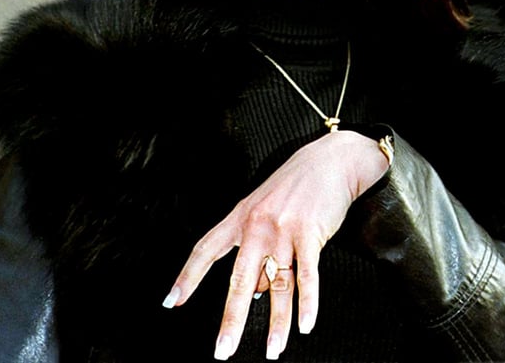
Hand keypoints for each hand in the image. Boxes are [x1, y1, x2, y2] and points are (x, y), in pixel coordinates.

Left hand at [161, 130, 388, 359]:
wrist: (331, 161)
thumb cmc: (297, 184)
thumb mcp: (265, 207)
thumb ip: (256, 246)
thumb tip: (254, 292)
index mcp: (241, 217)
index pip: (206, 249)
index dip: (187, 277)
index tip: (172, 302)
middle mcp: (258, 226)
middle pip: (240, 280)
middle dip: (232, 319)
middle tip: (223, 350)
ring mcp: (285, 231)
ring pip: (278, 285)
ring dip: (277, 323)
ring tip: (273, 350)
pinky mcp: (311, 234)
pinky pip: (308, 276)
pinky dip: (307, 303)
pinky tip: (305, 324)